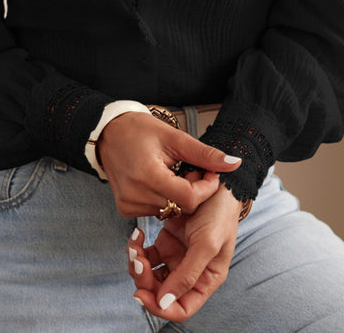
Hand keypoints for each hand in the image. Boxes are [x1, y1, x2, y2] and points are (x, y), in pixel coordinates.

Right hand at [97, 112, 240, 217]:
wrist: (108, 133)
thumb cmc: (139, 131)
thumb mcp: (175, 138)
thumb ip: (205, 154)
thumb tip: (235, 163)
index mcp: (147, 174)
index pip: (189, 198)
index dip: (205, 188)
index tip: (208, 172)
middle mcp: (135, 194)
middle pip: (181, 207)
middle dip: (193, 191)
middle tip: (189, 170)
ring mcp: (128, 204)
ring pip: (170, 211)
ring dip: (178, 196)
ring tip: (172, 173)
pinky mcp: (124, 209)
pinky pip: (156, 212)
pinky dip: (164, 199)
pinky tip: (160, 182)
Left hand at [127, 183, 241, 321]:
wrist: (214, 182)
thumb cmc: (218, 213)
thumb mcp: (207, 244)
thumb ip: (187, 275)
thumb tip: (164, 303)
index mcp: (205, 280)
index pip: (181, 308)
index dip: (160, 307)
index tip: (141, 293)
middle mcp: (190, 272)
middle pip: (160, 292)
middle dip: (144, 281)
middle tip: (137, 260)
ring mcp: (176, 256)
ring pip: (149, 274)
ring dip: (137, 264)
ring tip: (134, 245)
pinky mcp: (166, 241)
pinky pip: (146, 254)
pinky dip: (137, 248)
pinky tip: (136, 235)